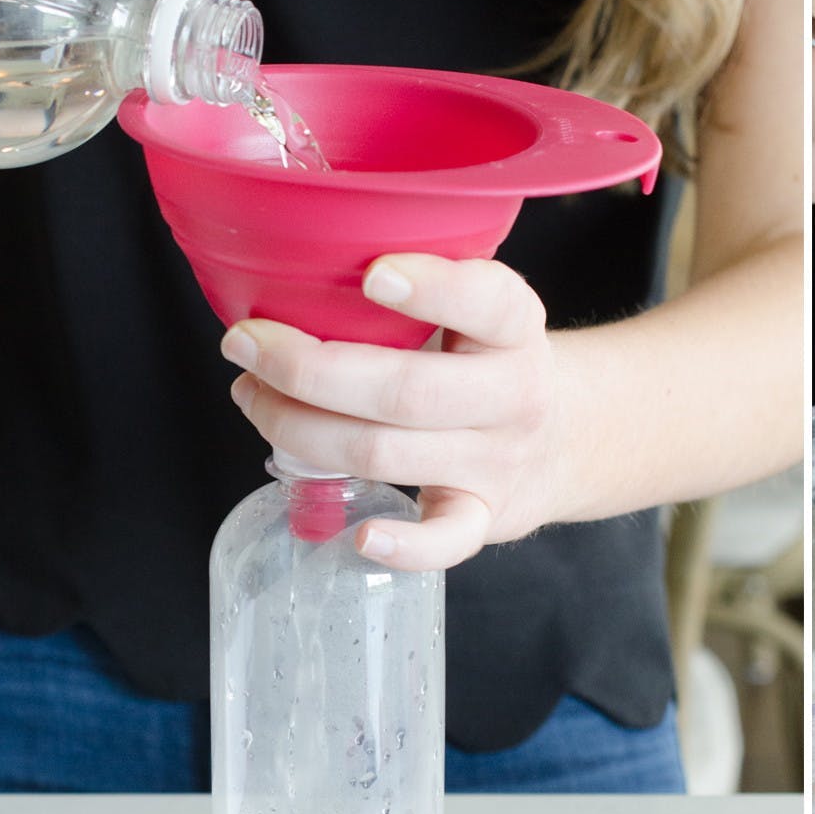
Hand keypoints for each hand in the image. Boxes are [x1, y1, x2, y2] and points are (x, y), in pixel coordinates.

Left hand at [220, 253, 564, 571]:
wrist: (569, 437)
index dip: (432, 289)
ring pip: (388, 454)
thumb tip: (292, 266)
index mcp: (514, 328)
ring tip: (254, 399)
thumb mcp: (482, 309)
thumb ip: (424, 289)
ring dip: (300, 431)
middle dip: (307, 370)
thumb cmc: (490, 360)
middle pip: (405, 390)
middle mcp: (513, 395)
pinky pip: (446, 541)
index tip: (373, 275)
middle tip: (245, 344)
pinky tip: (357, 534)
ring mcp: (497, 461)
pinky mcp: (485, 515)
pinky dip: (403, 547)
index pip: (487, 302)